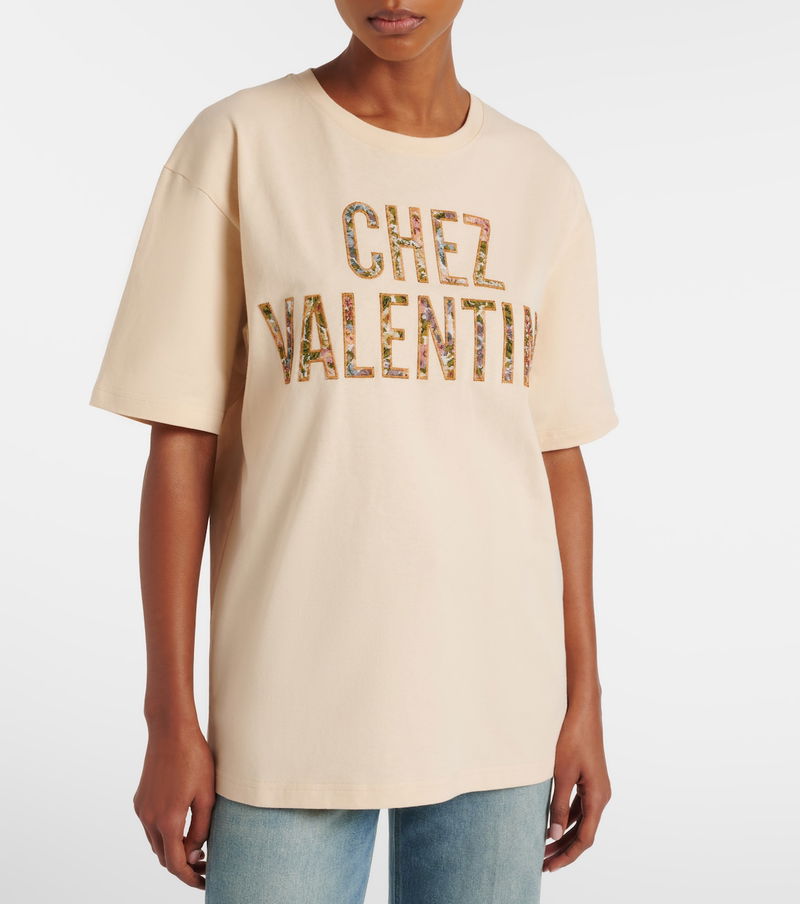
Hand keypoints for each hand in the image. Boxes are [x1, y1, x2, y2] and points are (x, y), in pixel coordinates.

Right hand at [132, 723, 215, 888]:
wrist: (170, 730)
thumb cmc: (194, 759)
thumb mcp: (207, 795)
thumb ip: (201, 829)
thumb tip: (195, 854)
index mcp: (168, 821)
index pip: (176, 865)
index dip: (191, 878)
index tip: (205, 881)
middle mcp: (149, 819)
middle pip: (164, 858)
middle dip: (183, 866)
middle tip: (205, 865)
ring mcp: (141, 809)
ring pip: (155, 844)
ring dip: (172, 851)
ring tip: (195, 848)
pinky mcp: (139, 800)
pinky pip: (150, 827)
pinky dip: (163, 835)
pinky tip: (180, 827)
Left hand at [542, 698, 611, 872]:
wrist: (582, 709)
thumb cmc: (572, 738)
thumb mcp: (561, 773)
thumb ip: (558, 804)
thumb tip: (554, 834)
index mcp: (598, 797)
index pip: (584, 838)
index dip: (567, 855)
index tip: (549, 867)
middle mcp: (601, 795)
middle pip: (583, 832)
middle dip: (563, 849)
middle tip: (541, 863)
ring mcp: (596, 787)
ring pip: (581, 820)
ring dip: (563, 834)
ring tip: (543, 848)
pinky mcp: (589, 778)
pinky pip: (579, 806)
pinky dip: (566, 818)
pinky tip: (551, 823)